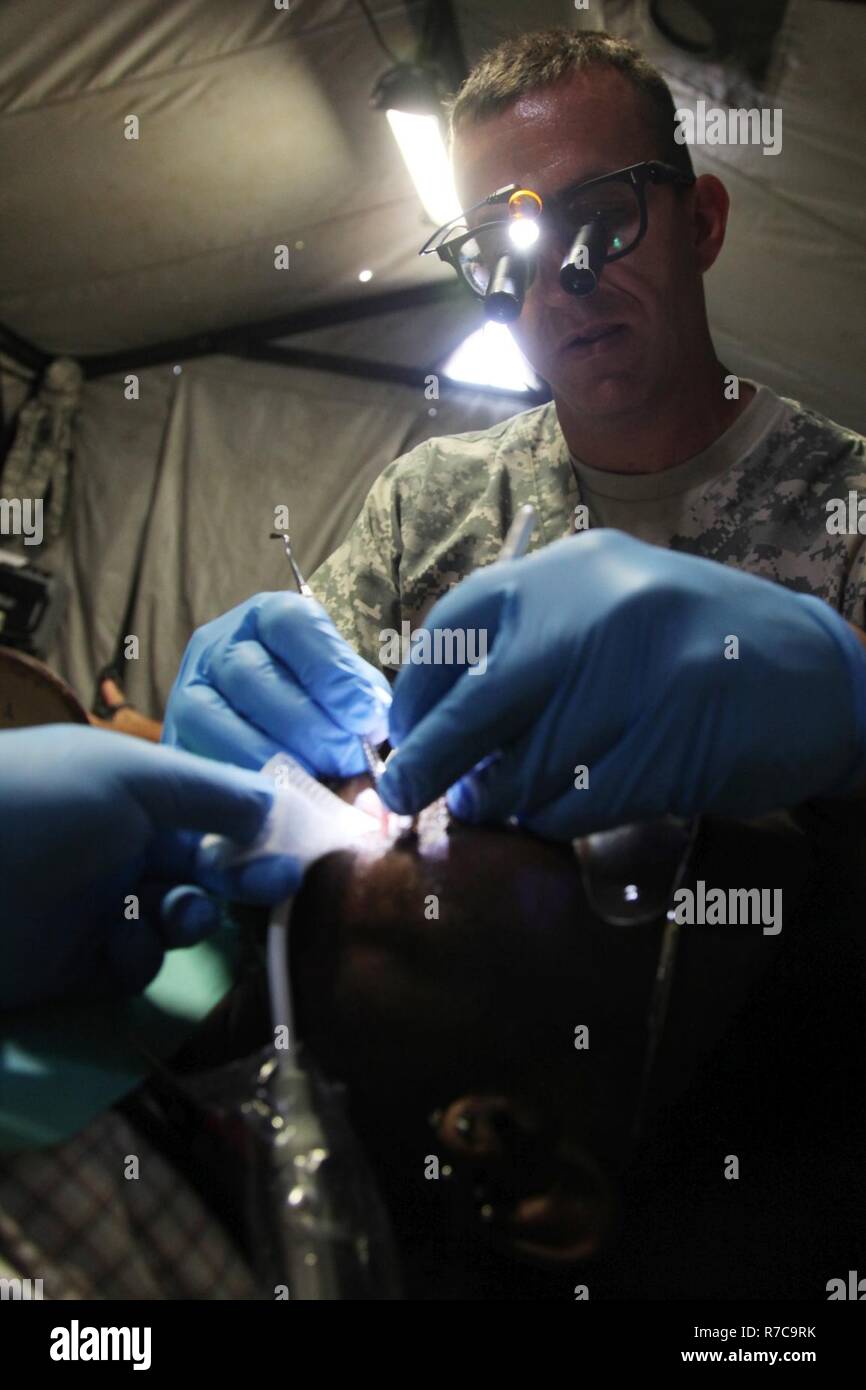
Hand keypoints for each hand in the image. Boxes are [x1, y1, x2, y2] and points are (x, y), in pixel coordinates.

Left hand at [0, 725, 299, 1008]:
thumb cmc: (38, 802)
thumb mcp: (130, 775)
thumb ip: (211, 792)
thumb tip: (275, 807)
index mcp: (129, 791)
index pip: (210, 810)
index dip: (254, 829)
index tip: (295, 849)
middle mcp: (117, 846)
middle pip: (203, 868)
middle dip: (240, 878)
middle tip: (275, 889)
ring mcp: (94, 907)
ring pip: (175, 920)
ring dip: (190, 918)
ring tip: (175, 913)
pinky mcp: (72, 967)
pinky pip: (133, 967)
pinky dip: (137, 959)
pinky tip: (118, 946)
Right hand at [162, 592, 389, 774]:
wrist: (264, 739)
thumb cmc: (318, 707)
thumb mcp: (344, 687)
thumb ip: (360, 700)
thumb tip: (372, 731)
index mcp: (266, 617)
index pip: (292, 625)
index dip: (332, 673)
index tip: (366, 717)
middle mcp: (217, 646)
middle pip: (254, 676)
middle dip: (311, 728)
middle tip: (348, 763)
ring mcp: (187, 691)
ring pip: (219, 719)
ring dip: (276, 758)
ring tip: (318, 783)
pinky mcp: (175, 741)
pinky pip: (202, 763)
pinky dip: (246, 786)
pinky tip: (283, 801)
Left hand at [379, 530, 865, 835]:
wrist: (817, 675)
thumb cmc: (693, 646)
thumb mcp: (607, 611)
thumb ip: (530, 647)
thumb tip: (435, 721)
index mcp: (573, 571)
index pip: (458, 624)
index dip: (418, 691)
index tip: (402, 734)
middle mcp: (600, 613)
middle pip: (478, 707)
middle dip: (430, 763)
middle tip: (405, 796)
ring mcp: (639, 678)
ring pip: (527, 768)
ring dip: (501, 801)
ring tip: (498, 804)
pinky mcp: (672, 744)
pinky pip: (579, 804)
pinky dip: (554, 820)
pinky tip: (557, 814)